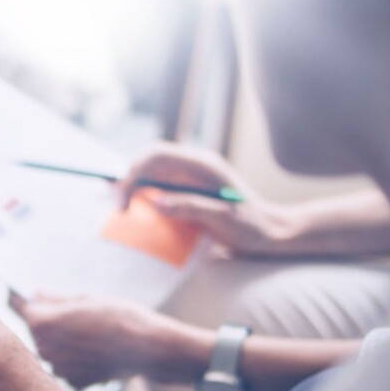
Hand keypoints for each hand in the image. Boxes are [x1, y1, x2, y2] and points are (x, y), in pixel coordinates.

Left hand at [12, 291, 209, 387]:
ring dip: (63, 343)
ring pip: (53, 351)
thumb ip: (55, 299)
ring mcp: (58, 368)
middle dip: (51, 324)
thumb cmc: (120, 317)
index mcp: (43, 323)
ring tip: (91, 334)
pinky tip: (97, 352)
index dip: (33, 303)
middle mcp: (45, 348)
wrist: (147, 347)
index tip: (37, 299)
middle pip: (38, 332)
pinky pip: (67, 367)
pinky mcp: (74, 382)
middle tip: (78, 317)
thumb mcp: (86, 299)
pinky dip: (77, 361)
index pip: (25, 310)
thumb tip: (36, 293)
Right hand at [121, 143, 301, 256]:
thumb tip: (154, 201)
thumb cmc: (250, 227)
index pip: (155, 156)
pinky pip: (160, 185)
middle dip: (127, 179)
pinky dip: (144, 196)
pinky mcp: (190, 190)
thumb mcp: (222, 219)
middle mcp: (194, 166)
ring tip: (123, 210)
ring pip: (152, 171)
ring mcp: (191, 177)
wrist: (270, 234)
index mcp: (202, 165)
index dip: (132, 175)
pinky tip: (139, 212)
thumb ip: (190, 207)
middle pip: (149, 160)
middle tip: (119, 209)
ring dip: (133, 187)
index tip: (125, 205)